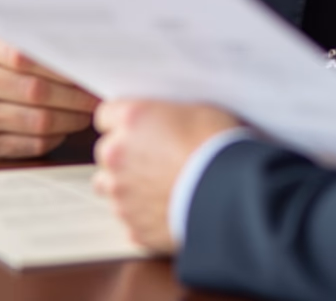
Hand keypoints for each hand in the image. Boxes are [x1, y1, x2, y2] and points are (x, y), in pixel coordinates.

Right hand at [0, 24, 99, 158]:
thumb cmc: (2, 53)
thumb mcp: (12, 34)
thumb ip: (42, 38)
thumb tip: (90, 50)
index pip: (26, 55)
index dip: (63, 65)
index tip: (91, 69)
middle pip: (34, 90)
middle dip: (75, 96)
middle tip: (98, 95)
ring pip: (36, 120)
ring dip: (71, 118)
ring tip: (88, 111)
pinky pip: (28, 144)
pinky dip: (55, 137)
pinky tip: (67, 127)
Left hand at [93, 99, 240, 254]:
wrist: (230, 193)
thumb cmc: (218, 145)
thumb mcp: (196, 109)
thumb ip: (166, 114)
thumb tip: (165, 120)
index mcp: (132, 119)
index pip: (105, 114)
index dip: (124, 121)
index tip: (139, 126)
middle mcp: (117, 155)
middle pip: (105, 151)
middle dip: (124, 153)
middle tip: (153, 155)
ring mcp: (121, 194)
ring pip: (109, 187)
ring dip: (126, 184)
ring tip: (158, 183)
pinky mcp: (133, 227)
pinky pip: (129, 218)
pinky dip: (142, 213)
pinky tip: (168, 206)